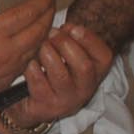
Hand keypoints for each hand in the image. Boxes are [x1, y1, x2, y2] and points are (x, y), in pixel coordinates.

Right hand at [0, 0, 55, 119]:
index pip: (28, 12)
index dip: (42, 1)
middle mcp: (5, 52)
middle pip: (40, 29)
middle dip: (49, 14)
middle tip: (52, 3)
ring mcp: (8, 69)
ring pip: (38, 47)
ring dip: (46, 32)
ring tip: (47, 20)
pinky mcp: (7, 81)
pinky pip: (30, 62)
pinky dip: (37, 49)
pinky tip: (34, 42)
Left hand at [0, 21, 115, 130]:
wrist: (36, 105)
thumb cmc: (56, 73)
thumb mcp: (69, 57)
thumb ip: (72, 41)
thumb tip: (66, 28)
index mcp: (96, 74)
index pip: (104, 57)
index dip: (88, 39)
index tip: (70, 27)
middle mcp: (85, 89)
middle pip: (83, 66)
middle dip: (65, 44)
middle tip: (51, 34)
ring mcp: (66, 100)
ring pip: (60, 75)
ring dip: (48, 54)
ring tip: (40, 46)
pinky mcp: (46, 107)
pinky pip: (38, 82)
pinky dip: (32, 67)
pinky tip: (29, 62)